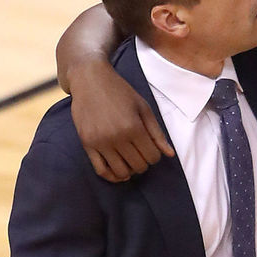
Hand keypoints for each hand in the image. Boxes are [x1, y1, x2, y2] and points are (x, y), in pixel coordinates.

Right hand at [70, 62, 173, 182]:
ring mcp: (99, 142)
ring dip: (130, 171)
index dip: (156, 156)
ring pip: (120, 171)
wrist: (91, 80)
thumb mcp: (144, 108)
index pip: (152, 156)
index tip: (154, 150)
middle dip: (145, 163)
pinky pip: (100, 170)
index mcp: (133, 127)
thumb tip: (170, 154)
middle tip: (143, 155)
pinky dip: (112, 176)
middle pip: (138, 165)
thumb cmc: (121, 92)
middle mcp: (116, 137)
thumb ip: (157, 133)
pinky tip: (119, 173)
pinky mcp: (86, 144)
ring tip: (132, 162)